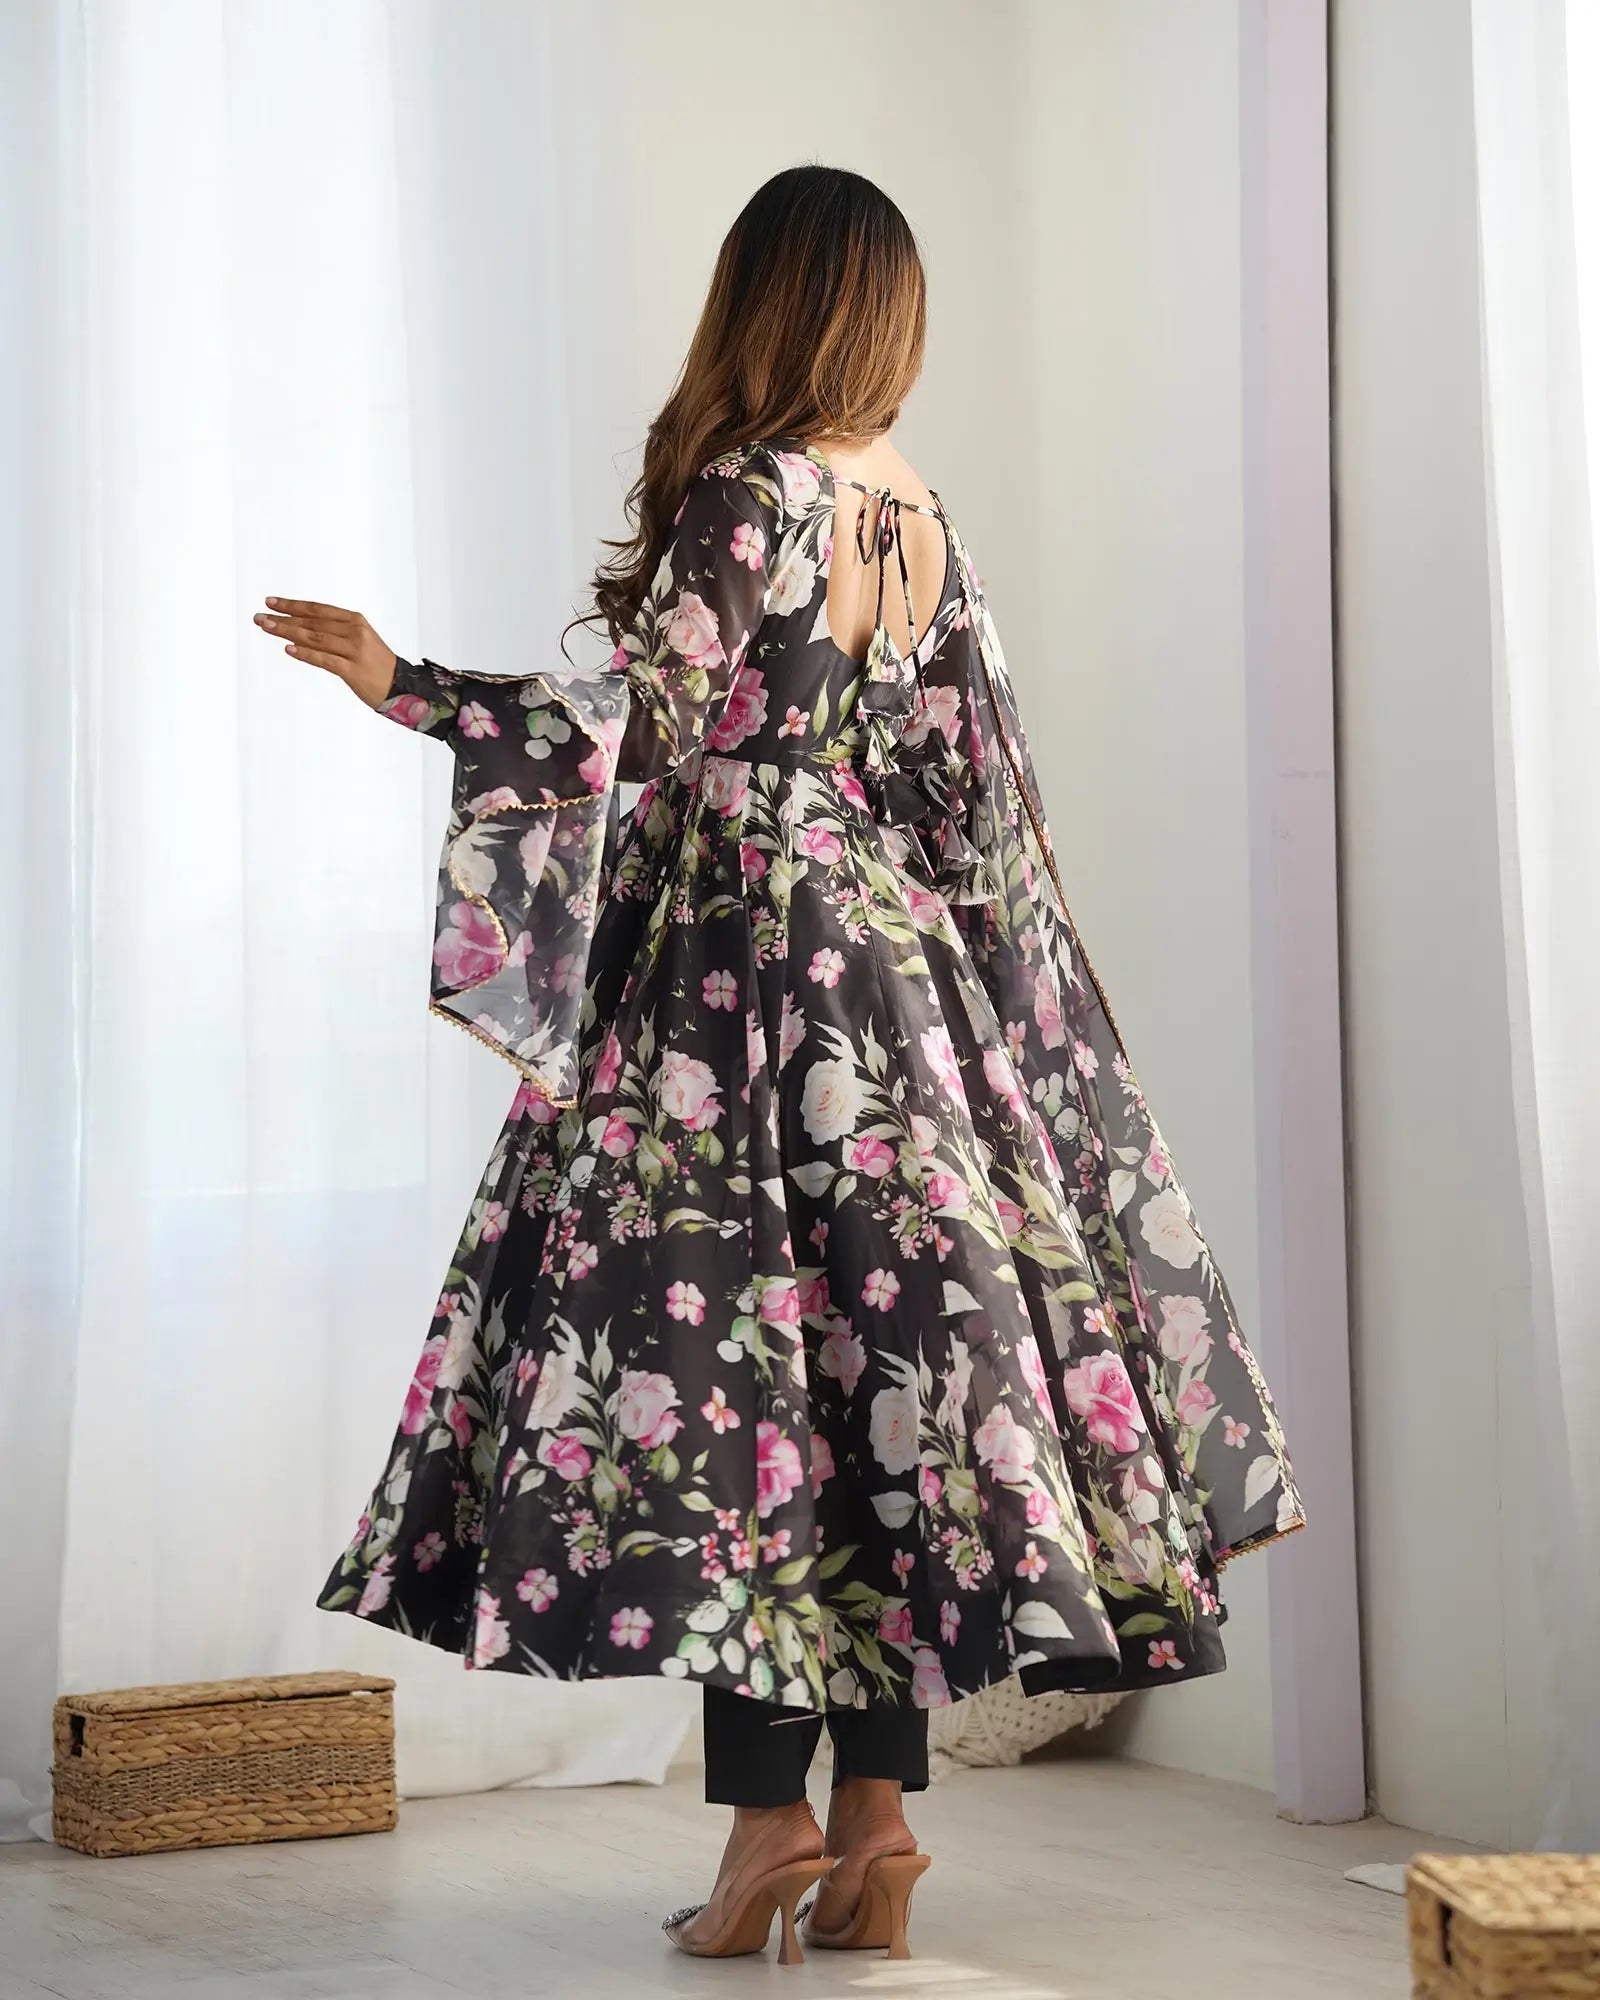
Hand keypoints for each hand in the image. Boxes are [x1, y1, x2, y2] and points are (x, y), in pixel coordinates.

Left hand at [254, 598, 396, 709]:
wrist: (401, 686)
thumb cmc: (375, 664)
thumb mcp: (358, 639)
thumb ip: (332, 632)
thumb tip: (299, 628)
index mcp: (354, 620)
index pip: (317, 609)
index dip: (292, 605)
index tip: (271, 602)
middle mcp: (354, 632)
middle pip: (312, 623)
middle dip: (283, 619)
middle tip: (259, 617)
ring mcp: (355, 651)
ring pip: (315, 638)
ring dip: (288, 632)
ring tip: (267, 628)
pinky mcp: (353, 670)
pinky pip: (325, 660)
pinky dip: (306, 654)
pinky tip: (289, 650)